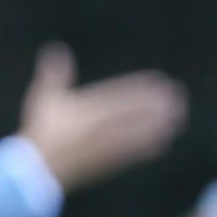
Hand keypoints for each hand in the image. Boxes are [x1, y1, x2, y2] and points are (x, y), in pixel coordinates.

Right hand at [17, 42, 186, 192]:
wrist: (37, 168)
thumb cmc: (41, 130)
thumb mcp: (45, 98)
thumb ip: (54, 74)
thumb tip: (57, 48)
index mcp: (88, 109)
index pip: (121, 95)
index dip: (141, 87)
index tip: (159, 80)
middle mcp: (101, 127)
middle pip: (136, 113)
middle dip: (157, 104)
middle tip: (178, 96)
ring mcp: (107, 146)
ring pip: (139, 132)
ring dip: (159, 124)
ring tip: (177, 117)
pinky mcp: (108, 162)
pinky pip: (134, 153)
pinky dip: (149, 146)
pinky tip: (163, 142)